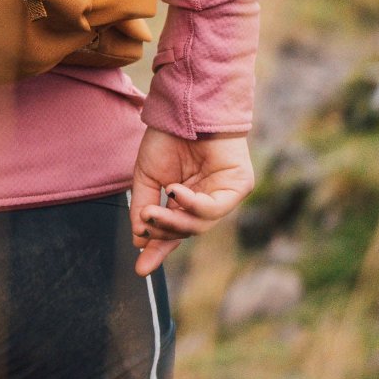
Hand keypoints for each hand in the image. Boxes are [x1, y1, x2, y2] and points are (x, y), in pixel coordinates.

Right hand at [130, 129, 254, 276]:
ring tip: (153, 212)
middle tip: (143, 227)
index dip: (158, 250)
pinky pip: (215, 207)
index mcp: (187, 200)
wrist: (183, 109)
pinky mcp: (238, 186)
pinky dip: (193, 205)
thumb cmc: (167, 138)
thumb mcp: (148, 178)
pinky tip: (176, 192)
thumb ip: (144, 208)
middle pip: (188, 231)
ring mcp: (225, 195)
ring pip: (202, 224)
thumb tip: (140, 239)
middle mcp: (208, 200)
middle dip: (164, 233)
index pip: (175, 232)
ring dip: (174, 222)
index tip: (140, 269)